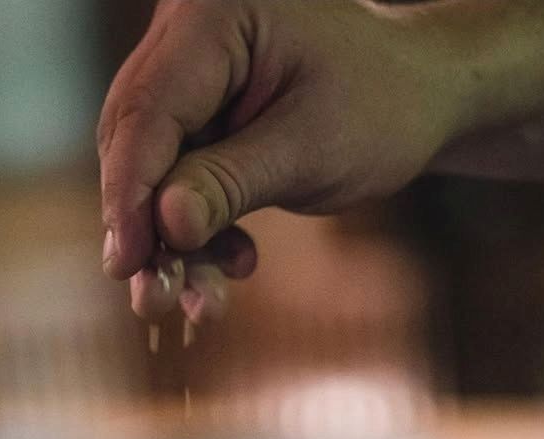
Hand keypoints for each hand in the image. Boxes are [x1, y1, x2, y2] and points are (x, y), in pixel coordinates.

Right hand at [97, 0, 466, 321]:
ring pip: (150, 172)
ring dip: (172, 245)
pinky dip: (198, 233)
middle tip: (152, 301)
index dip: (131, 193)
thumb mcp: (309, 149)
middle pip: (134, 143)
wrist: (417, 98)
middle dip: (144, 228)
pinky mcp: (199, 118)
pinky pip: (176, 181)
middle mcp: (186, 35)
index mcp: (212, 16)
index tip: (125, 263)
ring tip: (202, 305)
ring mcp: (189, 76)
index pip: (148, 112)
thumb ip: (230, 183)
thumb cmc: (380, 108)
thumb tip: (166, 224)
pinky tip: (234, 266)